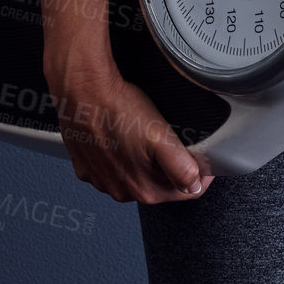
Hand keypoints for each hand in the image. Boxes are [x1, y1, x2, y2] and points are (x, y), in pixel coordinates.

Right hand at [50, 59, 216, 204]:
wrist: (83, 91)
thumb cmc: (117, 109)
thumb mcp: (160, 136)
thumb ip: (181, 166)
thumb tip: (194, 186)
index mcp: (143, 189)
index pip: (184, 192)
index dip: (198, 174)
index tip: (200, 157)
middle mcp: (121, 190)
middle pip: (161, 185)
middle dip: (172, 167)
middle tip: (171, 139)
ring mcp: (102, 180)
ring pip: (136, 176)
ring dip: (145, 161)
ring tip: (145, 134)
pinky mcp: (87, 167)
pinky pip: (112, 167)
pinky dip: (121, 156)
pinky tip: (122, 137)